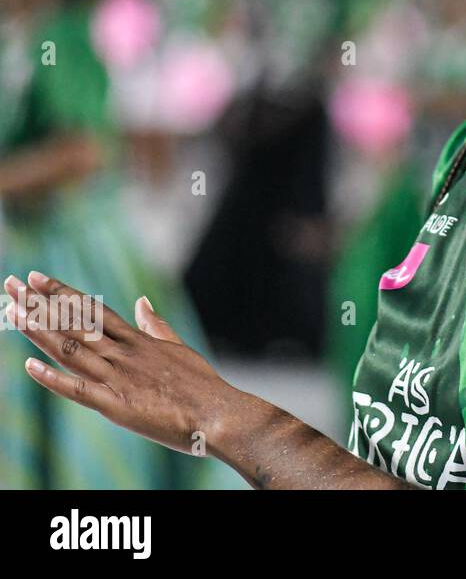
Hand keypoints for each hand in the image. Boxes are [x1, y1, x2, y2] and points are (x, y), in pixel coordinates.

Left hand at [3, 271, 241, 456]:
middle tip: (12, 284)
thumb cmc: (203, 385)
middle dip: (41, 304)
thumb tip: (142, 301)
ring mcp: (120, 378)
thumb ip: (155, 325)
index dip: (63, 293)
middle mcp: (125, 354)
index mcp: (138, 341)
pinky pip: (80, 390)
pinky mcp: (118, 405)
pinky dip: (53, 378)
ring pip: (72, 350)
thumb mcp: (179, 348)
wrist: (219, 413)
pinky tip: (30, 366)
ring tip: (13, 312)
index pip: (94, 310)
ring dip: (39, 332)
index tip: (38, 278)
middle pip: (76, 324)